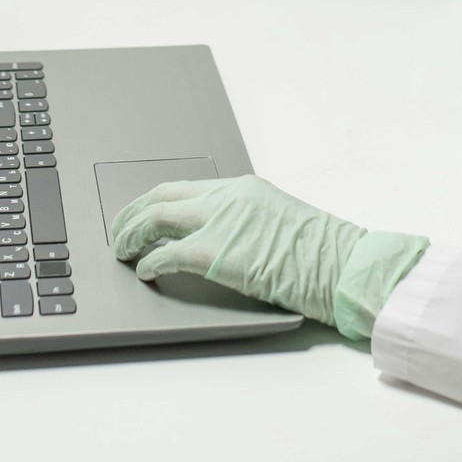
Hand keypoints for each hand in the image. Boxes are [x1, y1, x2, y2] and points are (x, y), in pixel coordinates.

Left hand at [111, 174, 429, 339]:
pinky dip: (150, 263)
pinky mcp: (215, 253)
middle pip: (162, 196)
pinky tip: (145, 272)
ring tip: (123, 249)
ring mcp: (220, 223)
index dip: (157, 202)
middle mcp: (228, 197)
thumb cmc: (322, 254)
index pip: (187, 188)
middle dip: (134, 212)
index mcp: (244, 188)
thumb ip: (248, 223)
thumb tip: (226, 240)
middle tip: (121, 229)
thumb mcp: (282, 223)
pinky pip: (167, 255)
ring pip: (156, 218)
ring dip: (133, 234)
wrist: (341, 265)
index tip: (143, 213)